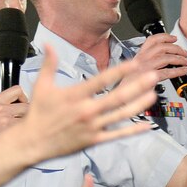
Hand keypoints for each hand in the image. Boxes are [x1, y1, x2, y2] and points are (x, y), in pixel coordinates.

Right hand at [0, 85, 27, 153]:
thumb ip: (5, 105)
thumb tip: (24, 104)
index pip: (18, 90)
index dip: (23, 98)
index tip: (23, 104)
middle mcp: (0, 108)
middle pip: (27, 105)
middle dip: (28, 114)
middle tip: (23, 122)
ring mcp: (5, 119)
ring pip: (29, 118)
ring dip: (28, 125)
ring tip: (20, 131)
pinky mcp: (9, 132)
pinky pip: (26, 129)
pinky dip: (25, 133)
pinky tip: (19, 137)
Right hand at [17, 44, 158, 160]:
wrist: (32, 142)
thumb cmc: (37, 113)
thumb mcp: (41, 85)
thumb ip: (49, 64)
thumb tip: (48, 44)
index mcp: (75, 95)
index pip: (102, 80)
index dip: (120, 70)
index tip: (135, 63)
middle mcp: (86, 111)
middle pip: (117, 97)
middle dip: (137, 86)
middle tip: (153, 76)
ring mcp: (91, 127)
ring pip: (120, 115)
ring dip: (139, 105)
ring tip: (153, 95)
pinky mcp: (93, 140)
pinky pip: (116, 135)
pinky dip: (132, 130)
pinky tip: (146, 125)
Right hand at [126, 33, 186, 86]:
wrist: (122, 97)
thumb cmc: (129, 85)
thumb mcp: (136, 69)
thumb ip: (148, 61)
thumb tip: (165, 58)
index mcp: (139, 56)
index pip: (152, 40)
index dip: (165, 37)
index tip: (174, 38)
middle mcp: (141, 59)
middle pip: (162, 47)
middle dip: (176, 48)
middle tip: (184, 52)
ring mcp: (145, 68)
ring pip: (166, 57)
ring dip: (179, 58)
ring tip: (186, 62)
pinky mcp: (149, 78)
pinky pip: (167, 72)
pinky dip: (178, 71)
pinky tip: (183, 71)